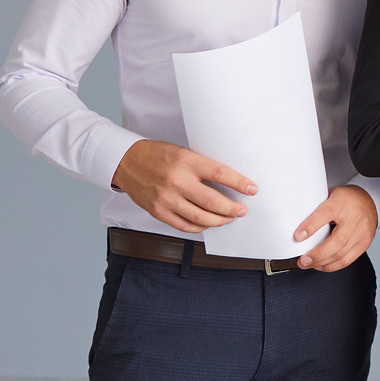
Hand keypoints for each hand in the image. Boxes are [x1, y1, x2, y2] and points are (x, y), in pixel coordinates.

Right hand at [111, 139, 255, 233]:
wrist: (127, 162)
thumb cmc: (158, 155)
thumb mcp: (184, 153)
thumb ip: (203, 168)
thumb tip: (228, 184)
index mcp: (187, 161)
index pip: (221, 174)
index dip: (240, 183)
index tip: (252, 189)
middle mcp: (177, 181)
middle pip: (213, 201)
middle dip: (232, 209)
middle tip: (241, 210)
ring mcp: (166, 198)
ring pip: (200, 217)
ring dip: (219, 220)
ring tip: (228, 218)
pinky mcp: (158, 211)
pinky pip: (184, 225)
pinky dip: (199, 227)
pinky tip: (207, 224)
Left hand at [293, 184, 378, 271]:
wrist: (370, 200)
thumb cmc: (346, 199)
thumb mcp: (331, 195)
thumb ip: (317, 208)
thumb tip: (296, 223)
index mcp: (344, 201)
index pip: (326, 213)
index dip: (311, 226)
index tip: (297, 237)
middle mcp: (355, 217)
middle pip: (337, 240)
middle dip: (317, 254)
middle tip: (302, 260)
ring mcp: (362, 232)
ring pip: (342, 254)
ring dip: (322, 262)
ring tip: (308, 264)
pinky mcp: (365, 243)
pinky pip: (348, 260)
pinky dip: (332, 266)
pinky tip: (321, 265)